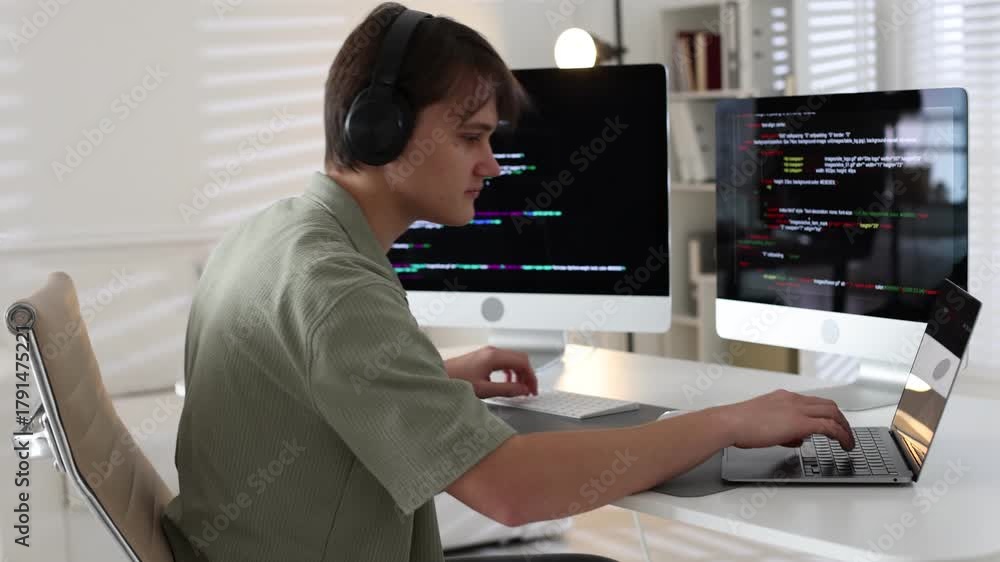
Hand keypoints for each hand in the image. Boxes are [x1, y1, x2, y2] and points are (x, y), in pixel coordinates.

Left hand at [444, 346, 537, 398]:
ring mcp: (487, 353)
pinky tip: (507, 382)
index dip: (531, 377)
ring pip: (512, 360)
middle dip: (527, 375)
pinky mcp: (483, 357)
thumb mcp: (484, 389)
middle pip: (520, 359)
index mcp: (494, 356)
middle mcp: (492, 351)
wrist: (438, 377)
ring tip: (519, 388)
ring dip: (519, 373)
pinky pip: (503, 361)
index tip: (532, 390)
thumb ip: (507, 390)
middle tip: (529, 390)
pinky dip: (510, 371)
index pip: (523, 362)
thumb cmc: (455, 381)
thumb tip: (523, 390)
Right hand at [714, 390, 854, 449]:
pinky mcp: (800, 423)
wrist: (731, 423)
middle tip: (846, 434)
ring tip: (849, 442)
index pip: (814, 402)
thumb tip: (796, 438)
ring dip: (845, 428)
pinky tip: (844, 445)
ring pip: (833, 413)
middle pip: (829, 405)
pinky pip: (829, 427)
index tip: (832, 425)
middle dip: (841, 420)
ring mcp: (798, 409)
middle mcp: (794, 400)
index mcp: (784, 398)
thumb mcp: (764, 423)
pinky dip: (840, 435)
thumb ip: (783, 429)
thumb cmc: (740, 424)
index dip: (827, 414)